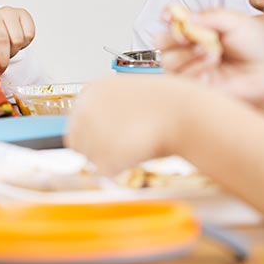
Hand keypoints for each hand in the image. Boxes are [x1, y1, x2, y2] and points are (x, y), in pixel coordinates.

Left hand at [0, 7, 34, 74]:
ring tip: (6, 51)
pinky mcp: (22, 13)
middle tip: (1, 68)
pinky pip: (29, 34)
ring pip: (17, 39)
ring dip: (13, 52)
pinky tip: (14, 42)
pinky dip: (24, 45)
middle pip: (1, 39)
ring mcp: (7, 12)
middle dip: (3, 60)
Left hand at [65, 76, 191, 174]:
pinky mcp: (101, 153)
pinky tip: (136, 157)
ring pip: (90, 159)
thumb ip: (110, 109)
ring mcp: (90, 131)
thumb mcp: (131, 96)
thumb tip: (102, 126)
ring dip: (109, 160)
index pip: (76, 123)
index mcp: (91, 91)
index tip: (111, 140)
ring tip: (136, 148)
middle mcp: (84, 109)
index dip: (95, 135)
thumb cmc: (168, 105)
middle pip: (78, 143)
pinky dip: (118, 170)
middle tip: (124, 149)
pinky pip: (102, 172)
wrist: (186, 113)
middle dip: (97, 150)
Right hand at [158, 9, 263, 115]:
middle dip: (173, 37)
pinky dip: (195, 68)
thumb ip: (210, 15)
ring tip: (209, 51)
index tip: (170, 16)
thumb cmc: (256, 46)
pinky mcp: (193, 85)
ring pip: (167, 60)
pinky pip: (181, 77)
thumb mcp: (236, 21)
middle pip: (160, 41)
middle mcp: (188, 47)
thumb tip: (185, 17)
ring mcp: (189, 66)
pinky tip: (211, 64)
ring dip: (187, 54)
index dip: (166, 17)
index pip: (170, 20)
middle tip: (188, 36)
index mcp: (195, 28)